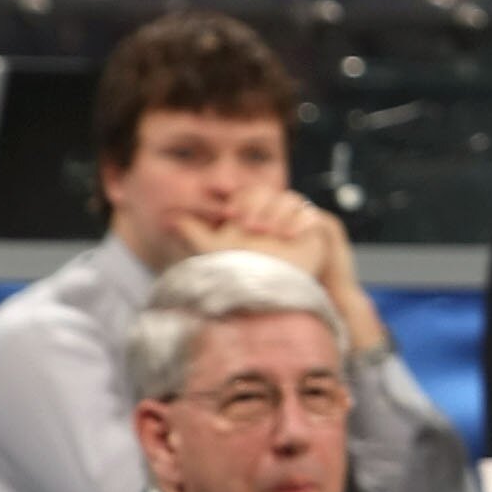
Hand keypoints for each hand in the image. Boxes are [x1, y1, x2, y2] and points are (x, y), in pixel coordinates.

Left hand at [174, 183, 386, 351]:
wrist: (289, 300)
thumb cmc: (253, 278)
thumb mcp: (219, 253)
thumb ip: (195, 234)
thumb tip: (170, 219)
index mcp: (255, 211)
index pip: (248, 193)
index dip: (240, 201)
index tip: (229, 217)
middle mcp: (277, 211)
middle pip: (269, 191)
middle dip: (257, 206)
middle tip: (248, 226)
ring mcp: (300, 218)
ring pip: (290, 199)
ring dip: (277, 214)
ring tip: (268, 233)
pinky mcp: (321, 227)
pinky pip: (313, 213)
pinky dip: (300, 222)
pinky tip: (289, 237)